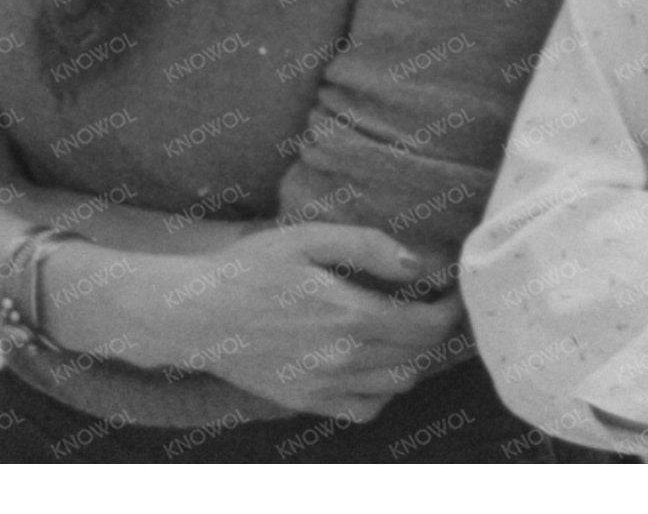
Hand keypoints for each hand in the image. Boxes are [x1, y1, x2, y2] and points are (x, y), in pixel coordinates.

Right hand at [129, 222, 465, 421]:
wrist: (196, 315)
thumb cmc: (252, 268)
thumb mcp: (310, 238)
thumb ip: (370, 247)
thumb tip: (421, 263)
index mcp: (349, 315)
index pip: (427, 326)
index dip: (450, 308)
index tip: (451, 289)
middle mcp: (343, 358)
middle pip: (419, 357)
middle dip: (435, 331)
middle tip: (431, 305)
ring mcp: (324, 386)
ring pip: (398, 386)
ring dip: (413, 359)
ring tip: (405, 330)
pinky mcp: (306, 401)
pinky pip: (365, 409)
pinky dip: (382, 391)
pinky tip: (374, 363)